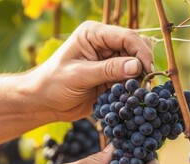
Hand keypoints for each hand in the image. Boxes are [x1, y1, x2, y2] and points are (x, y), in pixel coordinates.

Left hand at [28, 20, 153, 120]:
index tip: (147, 70)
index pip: (127, 36)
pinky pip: (129, 81)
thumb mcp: (79, 76)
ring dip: (138, 79)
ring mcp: (108, 61)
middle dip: (142, 66)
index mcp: (94, 34)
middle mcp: (104, 44)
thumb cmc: (53, 84)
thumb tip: (136, 66)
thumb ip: (108, 70)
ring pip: (136, 65)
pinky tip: (128, 98)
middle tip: (143, 85)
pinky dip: (132, 89)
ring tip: (134, 93)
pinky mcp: (110, 77)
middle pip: (135, 49)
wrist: (43, 103)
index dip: (140, 52)